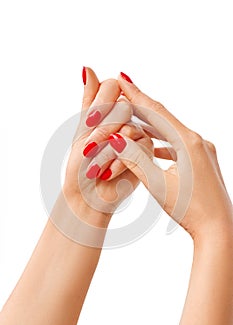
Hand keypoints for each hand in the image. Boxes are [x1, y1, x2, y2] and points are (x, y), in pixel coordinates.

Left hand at [63, 68, 152, 220]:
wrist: (88, 195)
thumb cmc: (81, 165)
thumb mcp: (82, 130)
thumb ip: (90, 101)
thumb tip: (86, 67)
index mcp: (107, 111)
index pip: (112, 88)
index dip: (101, 105)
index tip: (88, 125)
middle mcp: (123, 120)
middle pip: (122, 107)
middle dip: (102, 130)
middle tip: (88, 150)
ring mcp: (136, 135)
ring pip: (130, 127)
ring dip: (108, 149)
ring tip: (95, 167)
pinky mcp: (145, 153)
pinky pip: (140, 146)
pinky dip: (121, 159)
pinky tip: (109, 172)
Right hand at [106, 72, 232, 240]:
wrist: (219, 230)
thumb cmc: (191, 210)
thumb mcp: (158, 184)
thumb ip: (136, 159)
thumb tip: (116, 139)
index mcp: (188, 142)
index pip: (157, 112)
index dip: (136, 95)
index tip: (121, 79)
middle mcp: (198, 142)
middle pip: (164, 119)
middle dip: (141, 107)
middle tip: (123, 93)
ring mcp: (203, 152)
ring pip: (171, 133)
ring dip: (151, 127)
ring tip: (132, 120)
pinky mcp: (203, 162)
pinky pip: (179, 146)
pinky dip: (162, 144)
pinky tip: (152, 148)